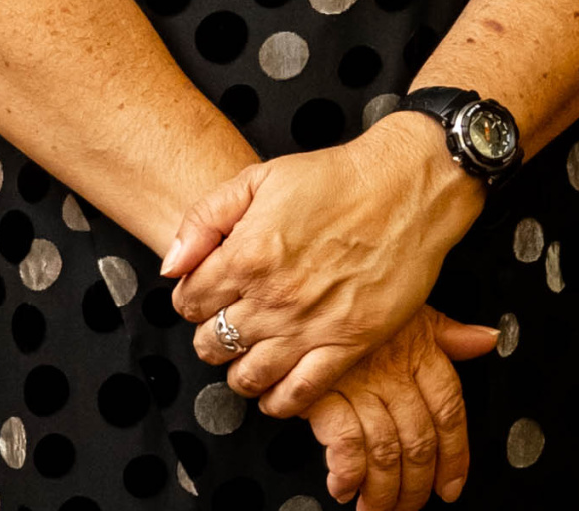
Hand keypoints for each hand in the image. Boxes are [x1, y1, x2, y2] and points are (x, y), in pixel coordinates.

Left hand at [165, 113, 489, 416]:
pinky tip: (276, 389)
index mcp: (246, 255)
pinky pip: (299, 395)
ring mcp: (310, 326)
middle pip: (212, 344)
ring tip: (248, 356)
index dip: (191, 300)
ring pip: (247, 377)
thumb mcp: (260, 177)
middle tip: (227, 324)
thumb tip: (171, 266)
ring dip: (238, 371)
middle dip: (211, 336)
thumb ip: (204, 218)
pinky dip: (278, 402)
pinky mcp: (348, 344)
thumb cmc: (337, 177)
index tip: (206, 295)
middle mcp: (272, 298)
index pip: (188, 303)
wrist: (407, 188)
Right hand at [307, 312, 495, 510]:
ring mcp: (359, 383)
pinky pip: (346, 444)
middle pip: (419, 441)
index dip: (456, 455)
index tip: (452, 486)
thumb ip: (450, 335)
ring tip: (377, 508)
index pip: (449, 410)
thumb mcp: (409, 311)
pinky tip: (346, 487)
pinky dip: (348, 473)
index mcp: (420, 349)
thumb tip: (487, 340)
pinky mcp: (323, 394)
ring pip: (386, 451)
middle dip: (417, 486)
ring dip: (383, 492)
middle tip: (410, 506)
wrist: (303, 297)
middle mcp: (393, 369)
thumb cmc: (357, 311)